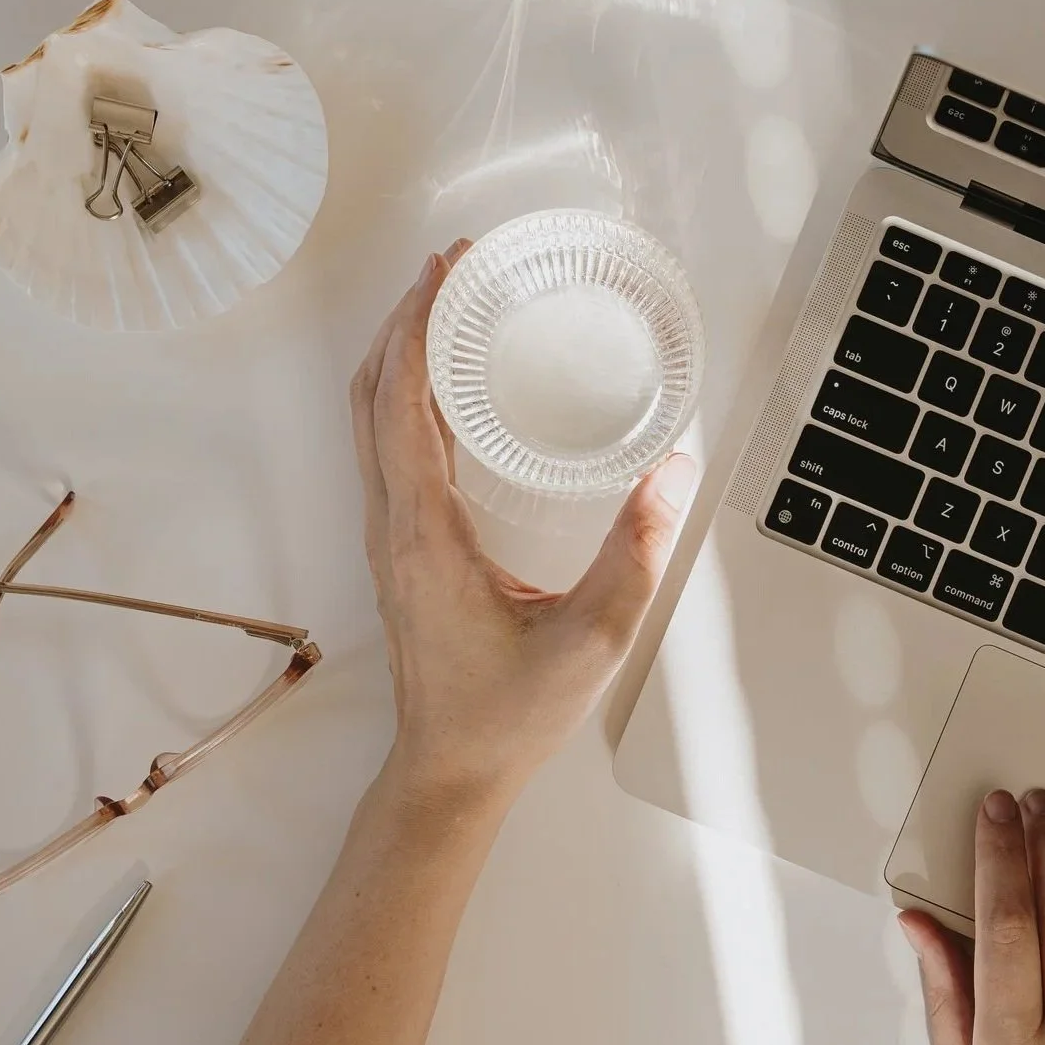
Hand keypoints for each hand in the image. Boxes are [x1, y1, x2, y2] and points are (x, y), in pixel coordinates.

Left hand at [349, 244, 697, 803]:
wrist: (449, 775)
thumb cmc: (508, 715)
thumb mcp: (592, 640)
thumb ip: (636, 554)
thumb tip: (674, 470)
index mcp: (425, 534)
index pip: (401, 402)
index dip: (416, 326)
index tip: (445, 269)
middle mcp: (392, 526)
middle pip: (370, 397)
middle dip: (403, 322)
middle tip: (451, 270)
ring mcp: (388, 540)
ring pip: (369, 423)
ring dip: (399, 358)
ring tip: (447, 311)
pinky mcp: (399, 554)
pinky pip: (387, 454)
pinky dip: (406, 401)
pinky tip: (451, 393)